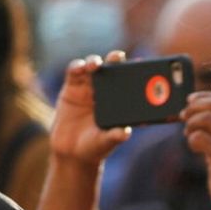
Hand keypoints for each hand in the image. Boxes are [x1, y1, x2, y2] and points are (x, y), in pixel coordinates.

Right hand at [49, 51, 131, 166]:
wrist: (71, 153)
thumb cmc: (95, 147)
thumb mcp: (106, 142)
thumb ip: (115, 136)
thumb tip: (126, 133)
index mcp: (119, 100)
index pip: (128, 80)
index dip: (133, 71)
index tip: (139, 64)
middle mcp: (105, 90)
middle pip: (111, 68)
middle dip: (115, 59)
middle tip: (117, 57)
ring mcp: (87, 87)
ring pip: (92, 67)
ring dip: (94, 62)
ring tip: (95, 64)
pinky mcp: (71, 88)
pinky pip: (74, 73)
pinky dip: (76, 67)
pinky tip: (79, 67)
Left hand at [180, 91, 210, 164]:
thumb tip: (195, 111)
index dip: (205, 96)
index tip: (190, 100)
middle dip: (193, 108)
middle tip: (183, 117)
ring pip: (206, 118)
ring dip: (191, 124)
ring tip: (189, 135)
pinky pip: (200, 137)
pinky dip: (191, 140)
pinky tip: (194, 148)